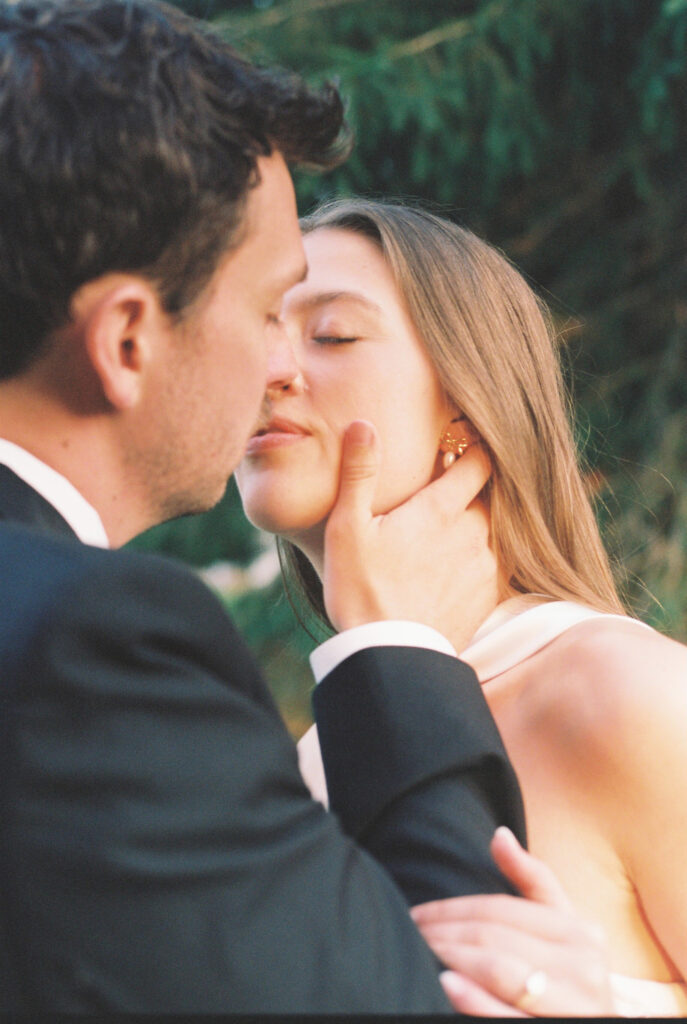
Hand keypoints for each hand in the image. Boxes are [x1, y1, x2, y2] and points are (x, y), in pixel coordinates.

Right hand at [323, 420, 497, 647]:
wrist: (391, 657)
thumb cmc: (361, 591)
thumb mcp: (347, 529)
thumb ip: (359, 473)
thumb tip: (363, 424)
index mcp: (440, 510)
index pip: (478, 461)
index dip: (474, 445)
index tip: (464, 438)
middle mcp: (473, 533)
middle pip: (490, 493)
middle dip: (475, 485)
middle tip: (451, 483)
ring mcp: (485, 566)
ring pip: (496, 528)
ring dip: (480, 521)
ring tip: (453, 526)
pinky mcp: (488, 597)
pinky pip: (497, 563)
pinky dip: (483, 555)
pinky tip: (459, 563)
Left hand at [411, 827, 614, 1016]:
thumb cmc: (573, 979)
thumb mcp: (563, 928)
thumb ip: (532, 881)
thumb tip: (499, 834)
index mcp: (581, 934)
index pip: (500, 910)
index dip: (452, 909)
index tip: (416, 914)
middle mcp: (585, 969)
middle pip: (493, 938)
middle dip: (443, 934)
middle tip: (408, 933)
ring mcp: (575, 1006)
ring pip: (497, 970)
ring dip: (450, 959)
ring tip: (418, 953)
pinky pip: (507, 1015)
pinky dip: (473, 998)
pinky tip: (446, 984)